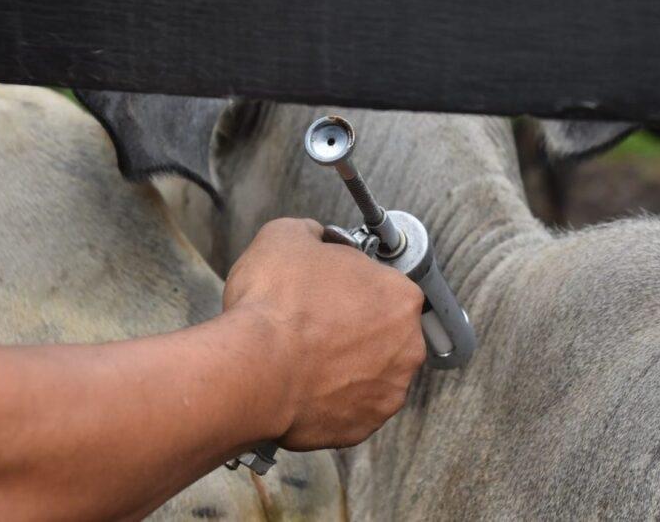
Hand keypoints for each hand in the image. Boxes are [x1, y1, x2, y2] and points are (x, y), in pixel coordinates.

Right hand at [224, 218, 425, 449]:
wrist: (252, 370)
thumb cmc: (275, 304)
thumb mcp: (285, 236)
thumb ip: (311, 232)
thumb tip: (313, 237)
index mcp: (400, 297)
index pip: (384, 283)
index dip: (351, 283)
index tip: (327, 288)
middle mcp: (408, 347)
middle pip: (384, 331)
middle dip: (353, 327)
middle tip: (313, 322)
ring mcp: (388, 392)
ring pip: (370, 372)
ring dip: (345, 365)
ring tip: (303, 357)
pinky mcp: (362, 426)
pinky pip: (349, 408)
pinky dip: (330, 399)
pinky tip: (301, 385)